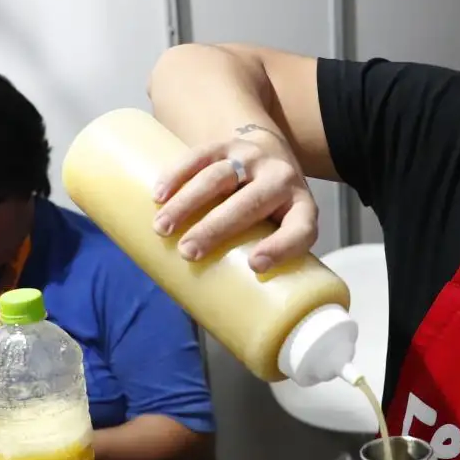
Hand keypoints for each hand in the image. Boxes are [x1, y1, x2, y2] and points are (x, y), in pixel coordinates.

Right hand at [152, 127, 318, 270]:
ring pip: (220, 176)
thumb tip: (220, 316)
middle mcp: (281, 180)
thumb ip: (255, 259)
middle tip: (189, 252)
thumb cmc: (270, 211)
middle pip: (250, 203)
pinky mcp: (226, 143)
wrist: (270, 153)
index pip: (301, 228)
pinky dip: (177, 174)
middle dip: (217, 227)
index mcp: (301, 209)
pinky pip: (200, 154)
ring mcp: (253, 158)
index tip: (257, 265)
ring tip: (164, 229)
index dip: (282, 247)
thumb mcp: (277, 232)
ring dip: (189, 203)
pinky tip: (158, 195)